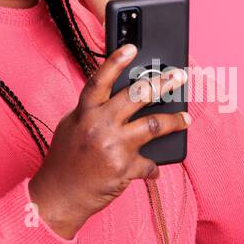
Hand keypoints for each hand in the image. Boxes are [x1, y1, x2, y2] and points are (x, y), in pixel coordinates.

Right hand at [28, 42, 190, 238]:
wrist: (59, 196)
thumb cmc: (65, 160)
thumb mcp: (71, 127)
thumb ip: (92, 111)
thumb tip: (117, 100)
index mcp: (84, 112)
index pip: (100, 79)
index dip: (116, 61)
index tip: (132, 47)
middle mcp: (99, 125)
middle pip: (137, 96)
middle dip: (163, 83)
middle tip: (179, 75)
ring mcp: (113, 147)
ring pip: (153, 125)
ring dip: (174, 120)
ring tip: (185, 118)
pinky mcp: (124, 168)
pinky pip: (149, 163)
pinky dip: (152, 167)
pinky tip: (154, 168)